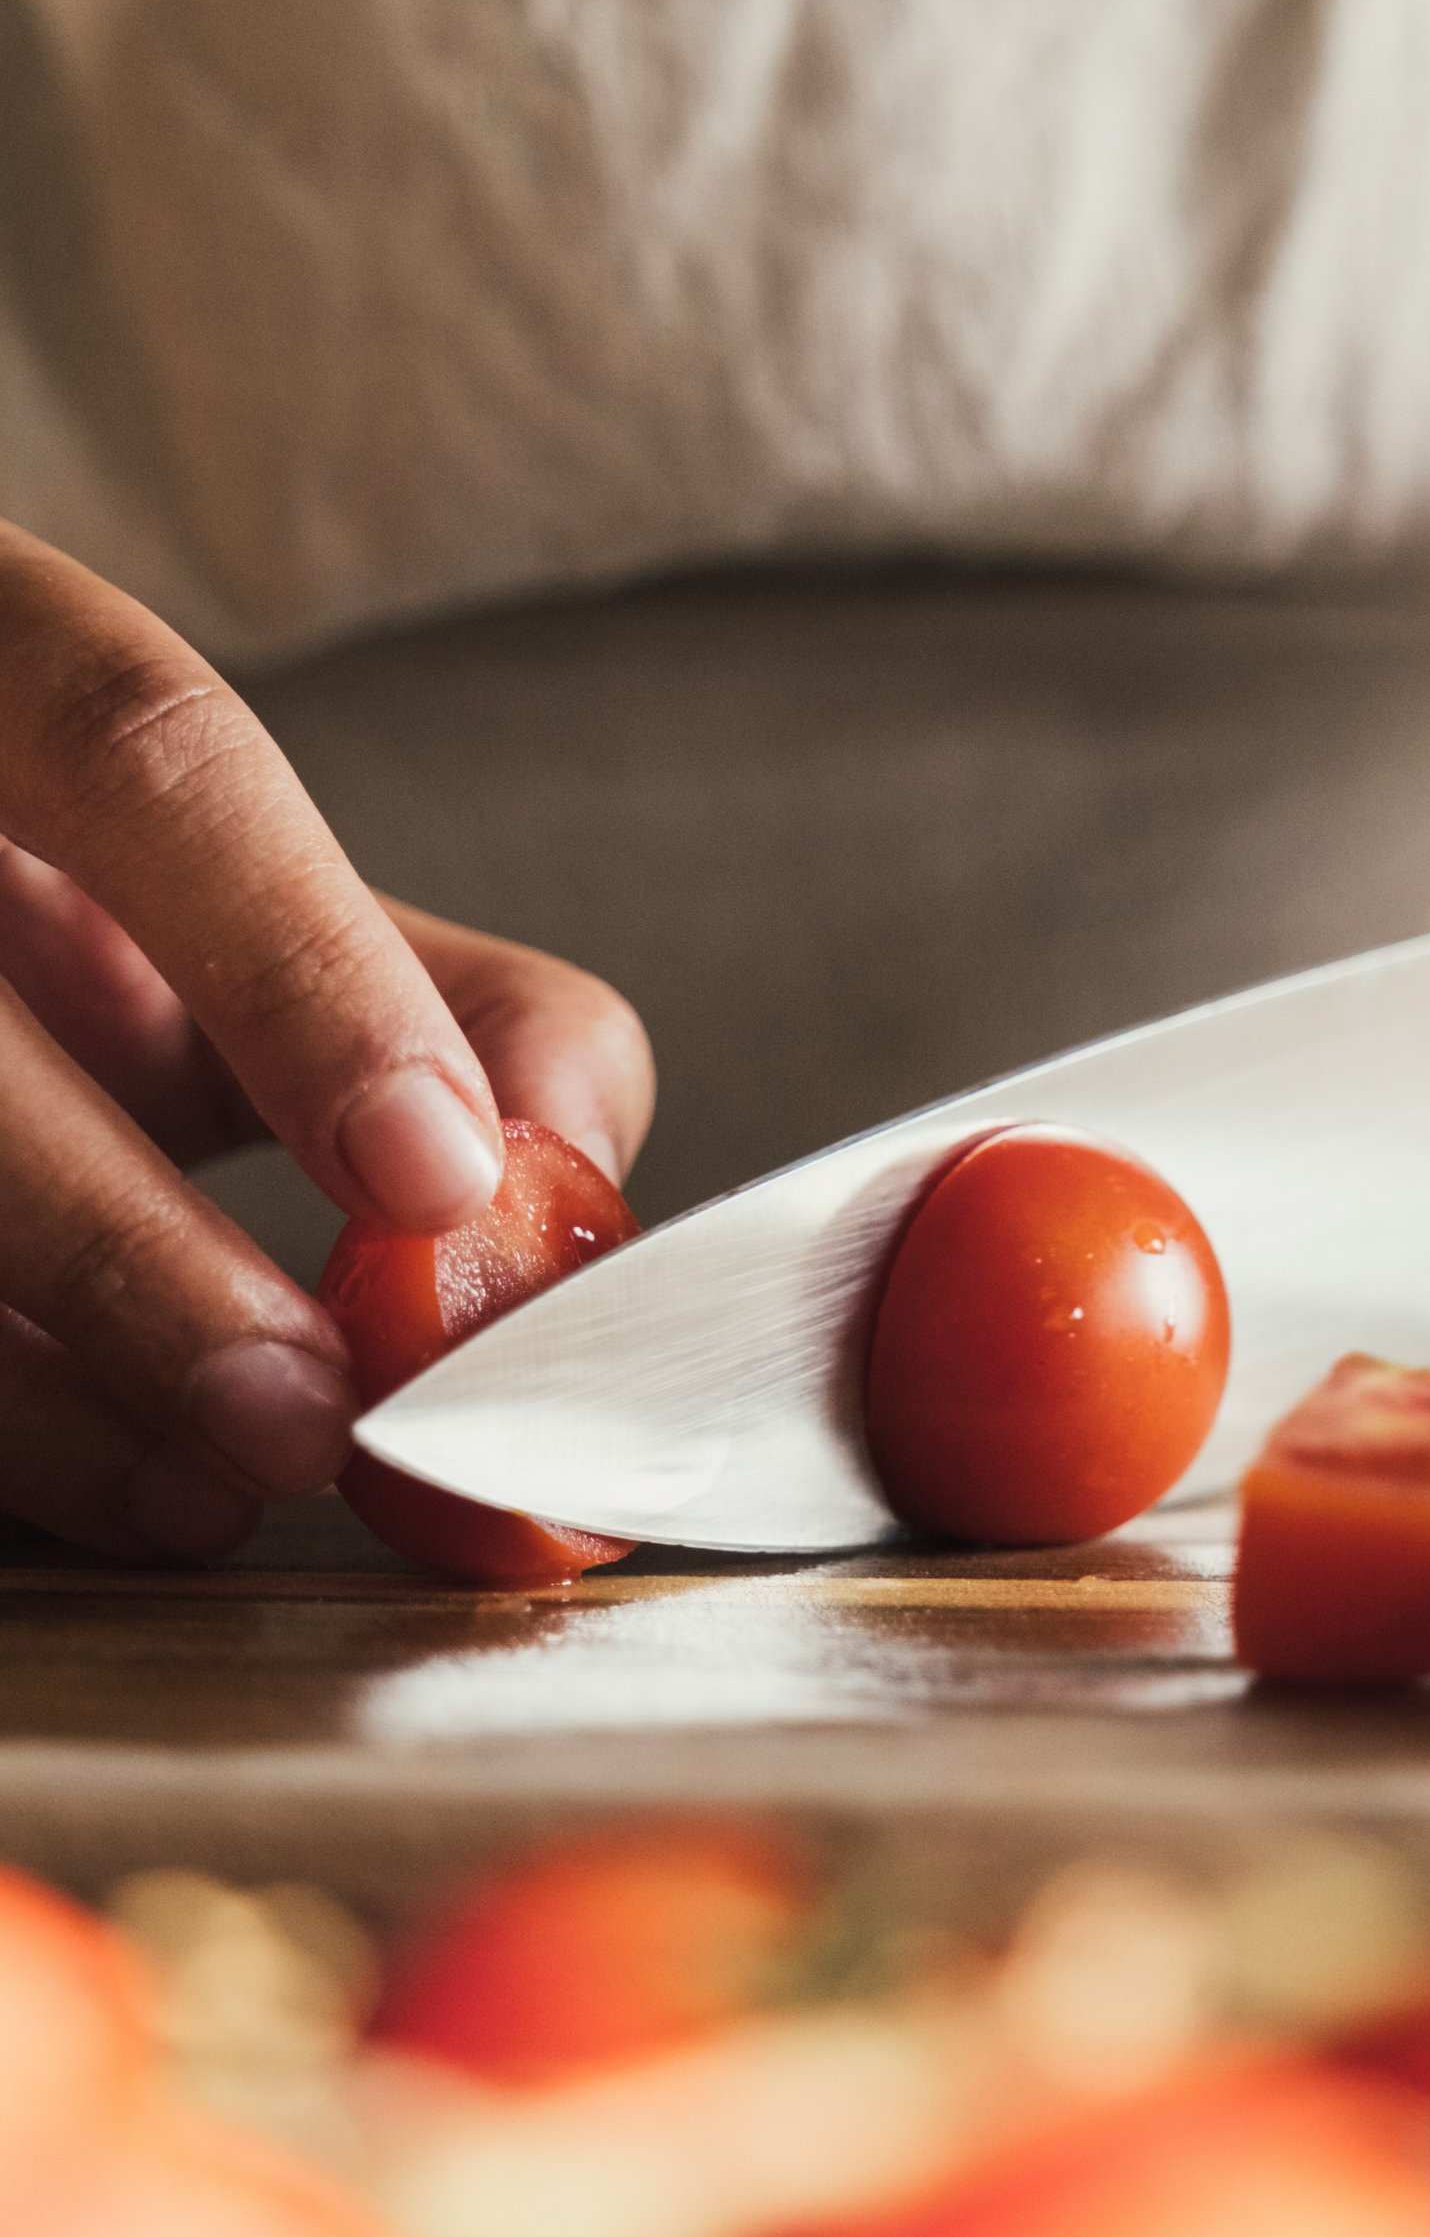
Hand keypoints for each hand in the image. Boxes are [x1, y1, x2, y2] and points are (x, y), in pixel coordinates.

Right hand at [0, 526, 654, 1560]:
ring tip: (214, 1489)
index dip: (294, 965)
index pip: (137, 747)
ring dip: (42, 1387)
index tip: (437, 1170)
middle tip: (312, 1412)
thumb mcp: (246, 896)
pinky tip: (108, 1486)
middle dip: (134, 1252)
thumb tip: (570, 1166)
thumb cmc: (68, 890)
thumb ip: (452, 1002)